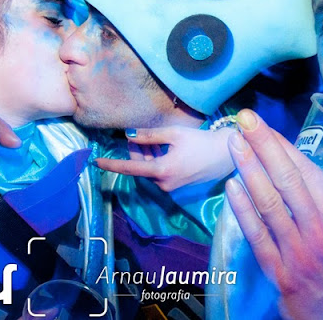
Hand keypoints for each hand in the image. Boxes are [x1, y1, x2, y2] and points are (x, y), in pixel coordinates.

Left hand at [95, 125, 234, 191]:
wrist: (226, 155)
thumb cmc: (201, 142)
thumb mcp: (174, 134)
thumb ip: (148, 136)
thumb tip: (128, 136)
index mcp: (162, 171)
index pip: (130, 168)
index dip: (112, 164)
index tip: (96, 162)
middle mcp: (164, 183)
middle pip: (141, 167)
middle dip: (136, 152)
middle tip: (136, 136)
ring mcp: (172, 187)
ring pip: (150, 170)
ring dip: (147, 156)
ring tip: (150, 139)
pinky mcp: (178, 186)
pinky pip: (160, 173)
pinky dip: (156, 161)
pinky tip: (161, 148)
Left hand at [225, 109, 322, 319]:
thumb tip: (308, 170)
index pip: (307, 172)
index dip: (283, 145)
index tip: (264, 125)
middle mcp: (320, 232)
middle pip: (286, 180)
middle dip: (263, 145)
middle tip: (244, 120)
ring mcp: (298, 253)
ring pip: (268, 203)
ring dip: (248, 169)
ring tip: (234, 144)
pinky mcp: (279, 273)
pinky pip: (257, 236)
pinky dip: (242, 209)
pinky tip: (231, 187)